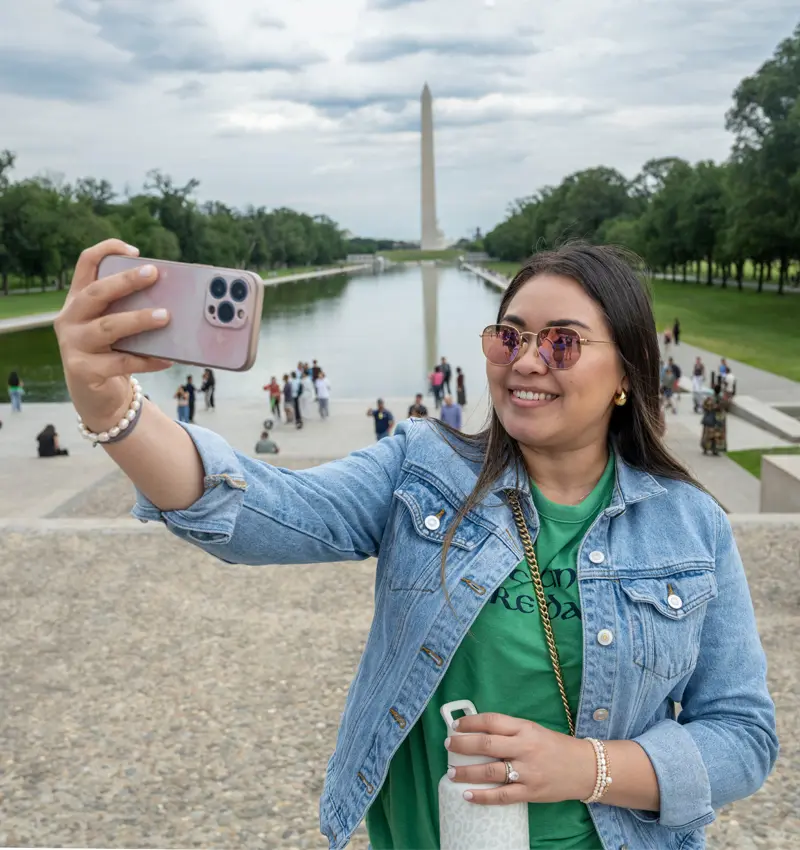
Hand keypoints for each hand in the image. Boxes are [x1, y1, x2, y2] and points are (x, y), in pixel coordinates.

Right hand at [54, 239, 172, 432]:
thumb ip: (131, 310)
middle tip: (154, 273)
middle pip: (96, 293)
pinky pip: (120, 362)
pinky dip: (147, 360)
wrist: (96, 397)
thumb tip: (172, 297)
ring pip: (108, 327)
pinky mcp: (83, 370)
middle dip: (125, 281)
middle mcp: (70, 318)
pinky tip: (168, 359)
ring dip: (139, 320)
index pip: (85, 264)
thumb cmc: (112, 353)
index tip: (135, 250)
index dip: (106, 250)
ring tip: (166, 317)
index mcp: (78, 300)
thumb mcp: (117, 327)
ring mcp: (73, 345)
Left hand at [446, 712, 595, 805]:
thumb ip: (509, 731)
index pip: (492, 721)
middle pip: (487, 744)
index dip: (471, 722)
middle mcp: (525, 747)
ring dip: (467, 772)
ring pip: (491, 770)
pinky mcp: (530, 792)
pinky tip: (467, 795)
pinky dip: (483, 796)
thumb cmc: (555, 746)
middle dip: (463, 745)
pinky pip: (502, 795)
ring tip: (451, 773)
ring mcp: (528, 771)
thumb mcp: (533, 730)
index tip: (456, 726)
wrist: (584, 768)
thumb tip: (478, 732)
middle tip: (448, 745)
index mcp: (525, 728)